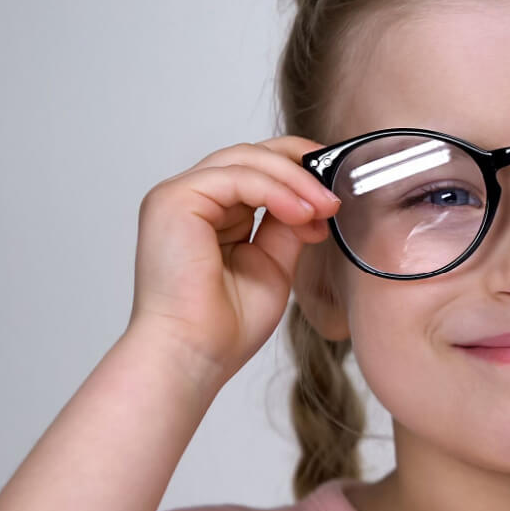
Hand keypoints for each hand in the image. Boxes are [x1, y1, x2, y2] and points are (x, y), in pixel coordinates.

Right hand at [127, 136, 342, 389]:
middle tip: (335, 197)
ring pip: (246, 159)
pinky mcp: (174, 200)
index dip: (298, 170)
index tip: (335, 186)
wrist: (195, 355)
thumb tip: (316, 202)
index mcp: (210, 213)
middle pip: (251, 156)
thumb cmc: (225, 326)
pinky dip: (276, 190)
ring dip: (295, 180)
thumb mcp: (274, 264)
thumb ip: (288, 227)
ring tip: (325, 209)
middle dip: (301, 169)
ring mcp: (177, 196)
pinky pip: (236, 177)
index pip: (256, 170)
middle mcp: (190, 199)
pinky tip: (302, 213)